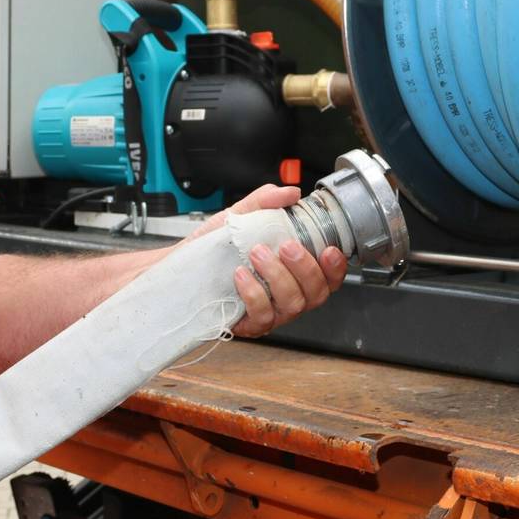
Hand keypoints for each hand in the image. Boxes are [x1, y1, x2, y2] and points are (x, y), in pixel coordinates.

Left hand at [196, 185, 348, 336]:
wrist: (182, 269)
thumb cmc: (215, 248)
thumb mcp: (238, 217)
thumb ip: (264, 202)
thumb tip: (290, 193)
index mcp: (294, 272)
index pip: (329, 277)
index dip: (336, 267)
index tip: (328, 249)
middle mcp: (288, 295)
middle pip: (317, 292)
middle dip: (306, 267)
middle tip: (286, 246)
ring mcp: (272, 312)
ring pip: (294, 304)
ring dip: (279, 276)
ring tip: (257, 254)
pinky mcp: (250, 324)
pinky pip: (263, 315)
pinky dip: (255, 294)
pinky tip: (241, 275)